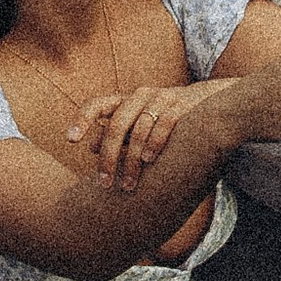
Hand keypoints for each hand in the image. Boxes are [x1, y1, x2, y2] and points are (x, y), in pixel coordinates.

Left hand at [66, 81, 208, 190]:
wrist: (210, 102)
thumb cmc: (164, 118)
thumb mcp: (138, 123)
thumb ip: (116, 134)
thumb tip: (90, 147)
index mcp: (125, 100)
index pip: (97, 105)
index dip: (81, 120)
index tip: (70, 140)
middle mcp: (140, 96)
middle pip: (117, 125)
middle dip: (109, 156)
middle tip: (104, 183)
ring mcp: (162, 99)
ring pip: (140, 129)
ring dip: (132, 159)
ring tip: (128, 184)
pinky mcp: (182, 107)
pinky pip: (165, 124)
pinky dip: (155, 143)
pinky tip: (149, 161)